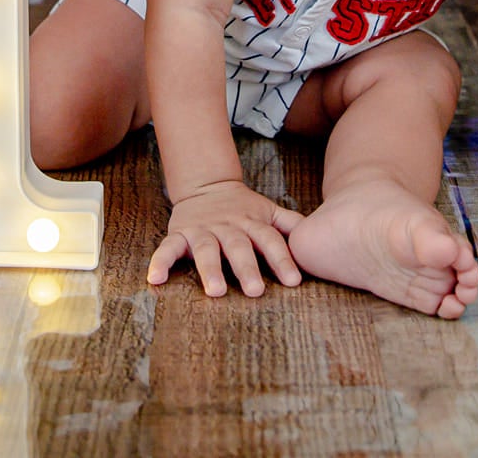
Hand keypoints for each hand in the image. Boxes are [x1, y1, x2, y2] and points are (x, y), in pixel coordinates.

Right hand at [148, 180, 304, 297]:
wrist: (208, 185)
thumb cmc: (245, 208)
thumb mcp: (269, 211)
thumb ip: (292, 225)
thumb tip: (323, 237)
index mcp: (252, 222)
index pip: (270, 241)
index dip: (282, 259)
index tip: (294, 281)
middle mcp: (228, 226)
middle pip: (239, 247)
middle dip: (247, 268)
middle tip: (255, 291)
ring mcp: (203, 230)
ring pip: (206, 249)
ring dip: (210, 270)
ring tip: (215, 291)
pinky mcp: (179, 234)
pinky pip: (167, 248)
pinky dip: (160, 262)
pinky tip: (155, 279)